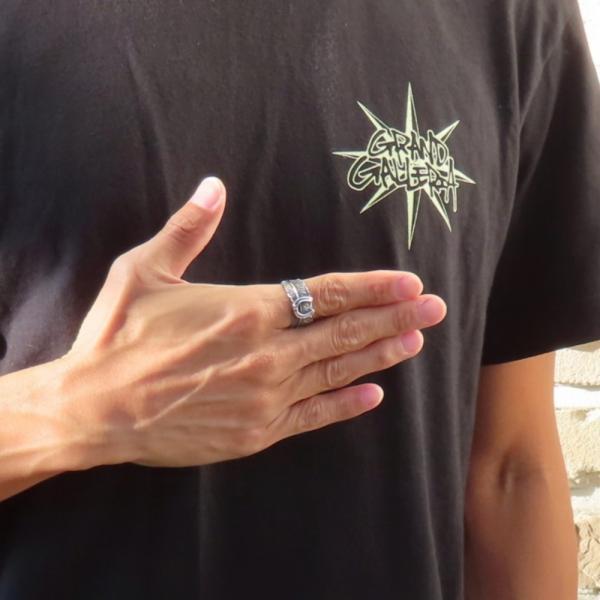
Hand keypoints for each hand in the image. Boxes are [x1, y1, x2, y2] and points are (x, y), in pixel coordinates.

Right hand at [62, 177, 445, 467]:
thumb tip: (213, 185)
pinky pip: (314, 416)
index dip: (372, 286)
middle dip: (395, 317)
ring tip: (415, 341)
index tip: (408, 282)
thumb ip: (188, 228)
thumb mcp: (144, 270)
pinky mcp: (255, 432)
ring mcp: (265, 397)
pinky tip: (374, 394)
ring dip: (380, 354)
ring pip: (337, 371)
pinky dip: (346, 404)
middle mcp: (266, 353)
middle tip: (436, 309)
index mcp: (246, 310)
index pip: (327, 292)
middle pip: (345, 330)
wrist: (91, 409)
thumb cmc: (116, 336)